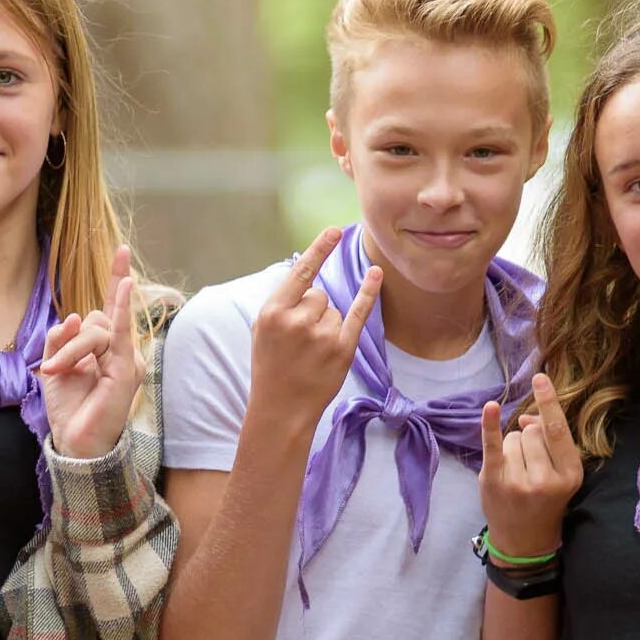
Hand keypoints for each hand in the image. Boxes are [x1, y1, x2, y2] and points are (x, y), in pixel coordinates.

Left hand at [38, 244, 142, 458]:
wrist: (75, 442)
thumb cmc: (68, 407)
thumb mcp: (54, 364)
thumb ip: (61, 338)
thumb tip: (76, 316)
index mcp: (105, 349)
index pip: (111, 307)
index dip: (117, 279)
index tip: (121, 250)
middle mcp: (120, 351)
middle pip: (95, 319)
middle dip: (70, 340)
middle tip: (53, 368)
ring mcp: (127, 359)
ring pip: (96, 329)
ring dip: (71, 350)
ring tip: (56, 372)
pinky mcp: (126, 369)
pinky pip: (119, 333)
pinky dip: (121, 309)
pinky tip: (126, 284)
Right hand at [248, 226, 379, 428]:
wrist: (281, 409)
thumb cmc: (271, 366)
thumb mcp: (262, 330)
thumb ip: (282, 302)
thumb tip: (308, 274)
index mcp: (273, 312)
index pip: (300, 273)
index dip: (319, 250)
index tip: (334, 231)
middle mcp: (298, 321)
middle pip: (319, 294)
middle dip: (313, 310)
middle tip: (300, 340)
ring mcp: (322, 335)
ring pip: (334, 309)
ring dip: (326, 324)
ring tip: (311, 351)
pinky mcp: (342, 349)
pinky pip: (358, 313)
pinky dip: (368, 293)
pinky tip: (377, 275)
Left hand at [479, 374, 582, 559]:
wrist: (525, 541)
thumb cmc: (545, 502)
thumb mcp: (559, 475)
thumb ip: (550, 444)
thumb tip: (528, 418)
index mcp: (570, 474)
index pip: (557, 430)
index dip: (548, 403)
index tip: (541, 378)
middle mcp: (546, 479)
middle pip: (532, 431)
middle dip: (529, 439)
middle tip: (530, 468)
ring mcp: (519, 483)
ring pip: (513, 438)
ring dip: (512, 448)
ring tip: (516, 474)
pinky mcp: (494, 482)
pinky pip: (492, 445)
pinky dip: (489, 425)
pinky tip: (489, 408)